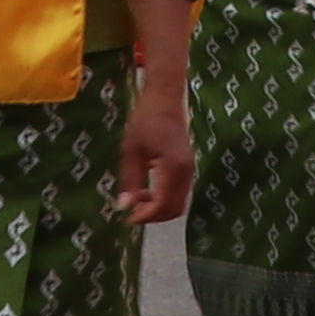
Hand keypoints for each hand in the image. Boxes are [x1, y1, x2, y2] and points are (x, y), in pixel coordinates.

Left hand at [112, 66, 195, 226]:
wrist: (164, 98)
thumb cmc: (146, 120)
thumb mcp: (132, 151)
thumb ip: (130, 180)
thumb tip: (125, 207)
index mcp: (174, 168)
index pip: (163, 205)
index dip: (145, 216)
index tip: (127, 218)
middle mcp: (186, 172)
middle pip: (175, 209)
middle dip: (153, 216)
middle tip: (132, 212)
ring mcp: (189, 169)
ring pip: (178, 202)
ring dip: (158, 207)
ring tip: (137, 199)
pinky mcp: (186, 166)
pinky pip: (178, 192)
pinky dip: (164, 197)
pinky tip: (147, 189)